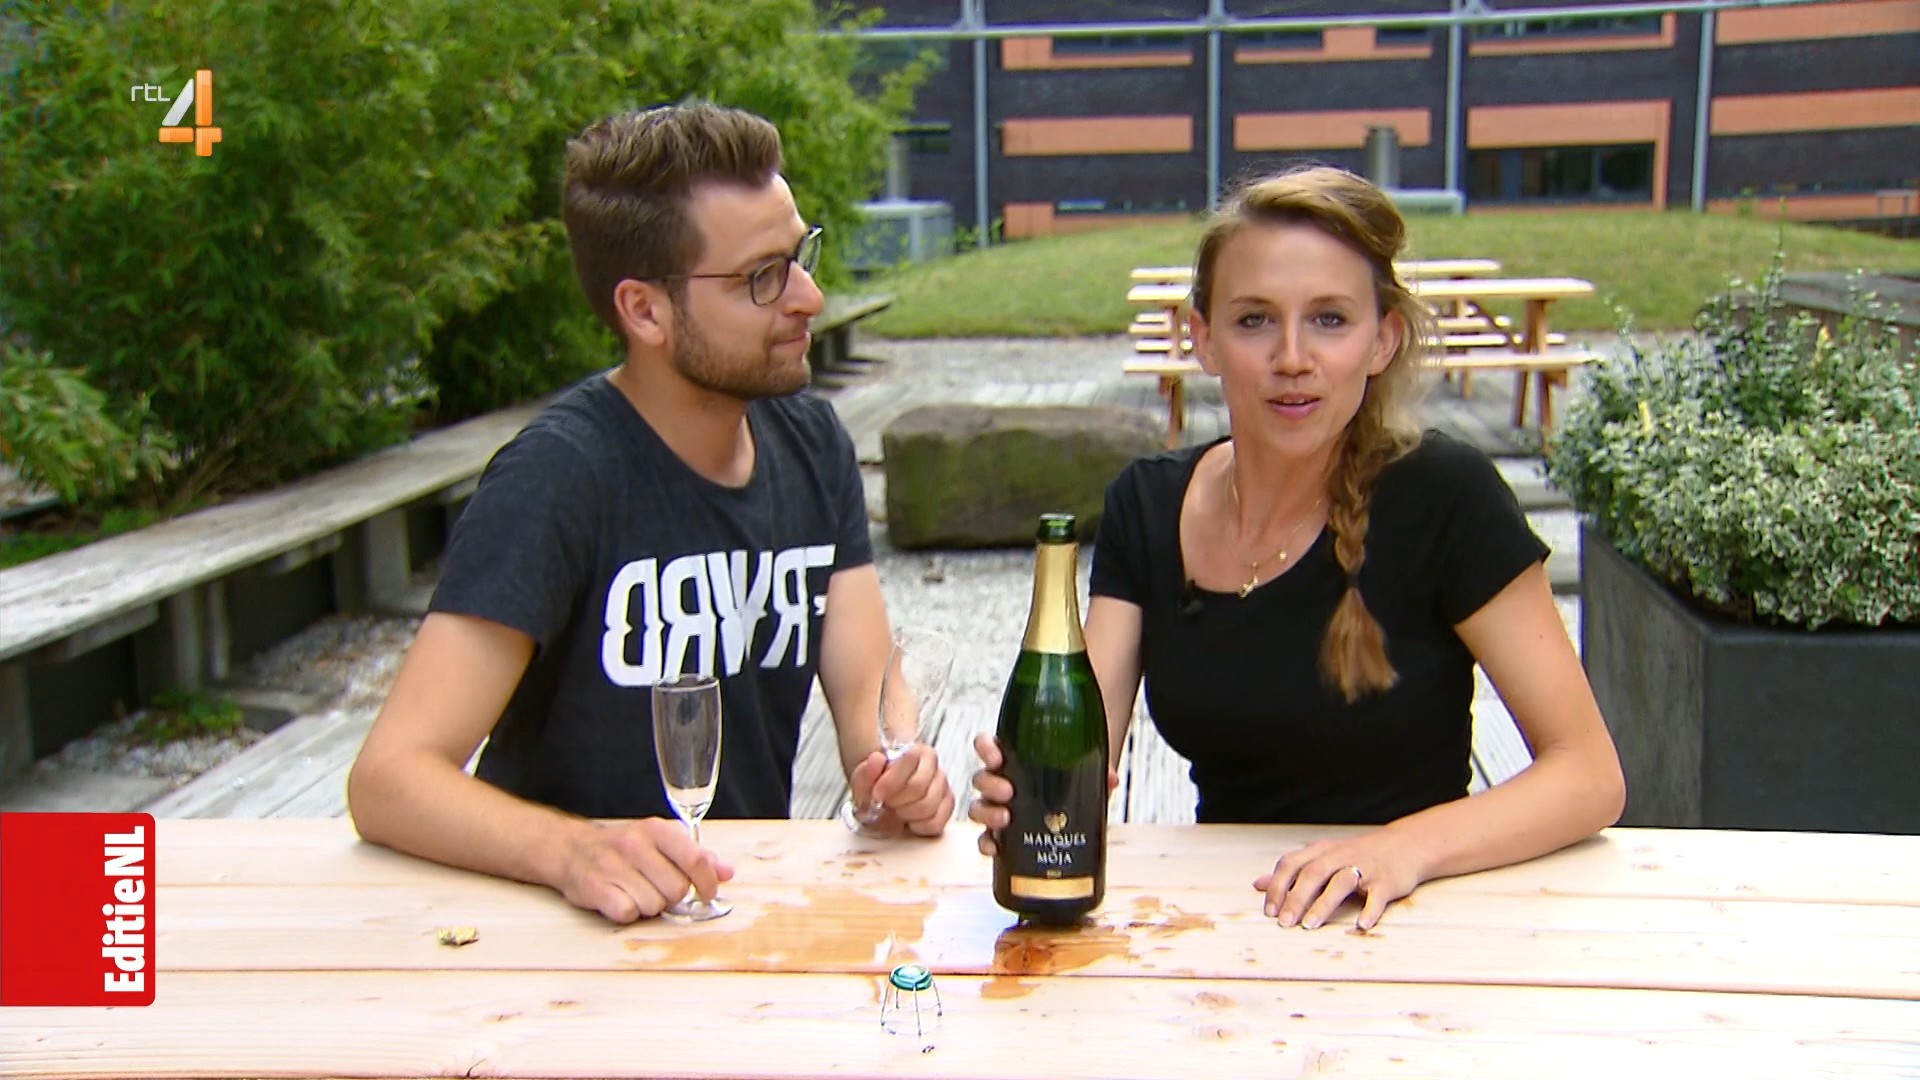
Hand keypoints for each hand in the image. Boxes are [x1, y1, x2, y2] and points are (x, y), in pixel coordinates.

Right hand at [556, 818, 734, 922]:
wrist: (571, 849)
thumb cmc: (623, 848)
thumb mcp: (661, 842)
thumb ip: (696, 856)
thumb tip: (726, 872)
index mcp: (656, 830)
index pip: (695, 859)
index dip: (707, 882)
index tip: (708, 893)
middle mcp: (634, 844)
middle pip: (676, 889)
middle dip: (671, 895)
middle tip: (657, 887)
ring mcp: (613, 865)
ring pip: (654, 905)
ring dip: (649, 905)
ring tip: (636, 891)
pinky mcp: (595, 887)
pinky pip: (628, 913)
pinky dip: (627, 912)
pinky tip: (620, 899)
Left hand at [848, 743, 954, 836]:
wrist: (885, 796)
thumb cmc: (877, 786)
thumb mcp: (863, 780)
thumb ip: (866, 771)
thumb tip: (877, 759)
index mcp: (913, 751)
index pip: (909, 759)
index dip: (891, 780)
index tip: (877, 794)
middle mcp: (932, 765)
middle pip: (918, 787)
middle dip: (897, 801)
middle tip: (887, 804)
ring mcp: (942, 785)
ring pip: (929, 806)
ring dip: (907, 814)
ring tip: (897, 811)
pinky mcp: (947, 805)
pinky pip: (937, 821)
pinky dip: (920, 826)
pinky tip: (910, 821)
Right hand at [968, 733, 1118, 856]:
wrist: (1074, 805)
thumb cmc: (1071, 781)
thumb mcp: (1084, 772)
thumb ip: (1097, 772)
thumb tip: (1111, 780)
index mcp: (1012, 759)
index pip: (988, 746)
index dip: (986, 748)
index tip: (997, 757)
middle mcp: (1000, 782)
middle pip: (981, 779)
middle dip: (990, 784)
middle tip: (1010, 791)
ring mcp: (998, 808)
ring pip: (978, 807)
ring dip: (987, 813)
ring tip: (1006, 819)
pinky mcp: (1001, 834)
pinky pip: (984, 838)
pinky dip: (985, 843)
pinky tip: (995, 849)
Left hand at [1252, 831, 1421, 931]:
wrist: (1405, 845)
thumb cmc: (1357, 855)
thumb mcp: (1322, 857)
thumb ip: (1292, 872)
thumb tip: (1258, 884)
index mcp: (1321, 851)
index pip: (1292, 863)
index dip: (1278, 886)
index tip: (1269, 911)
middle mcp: (1340, 856)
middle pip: (1314, 873)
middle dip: (1296, 898)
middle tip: (1284, 923)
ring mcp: (1365, 868)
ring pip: (1342, 882)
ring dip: (1324, 904)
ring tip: (1310, 925)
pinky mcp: (1387, 882)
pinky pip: (1378, 896)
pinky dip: (1370, 910)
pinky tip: (1361, 925)